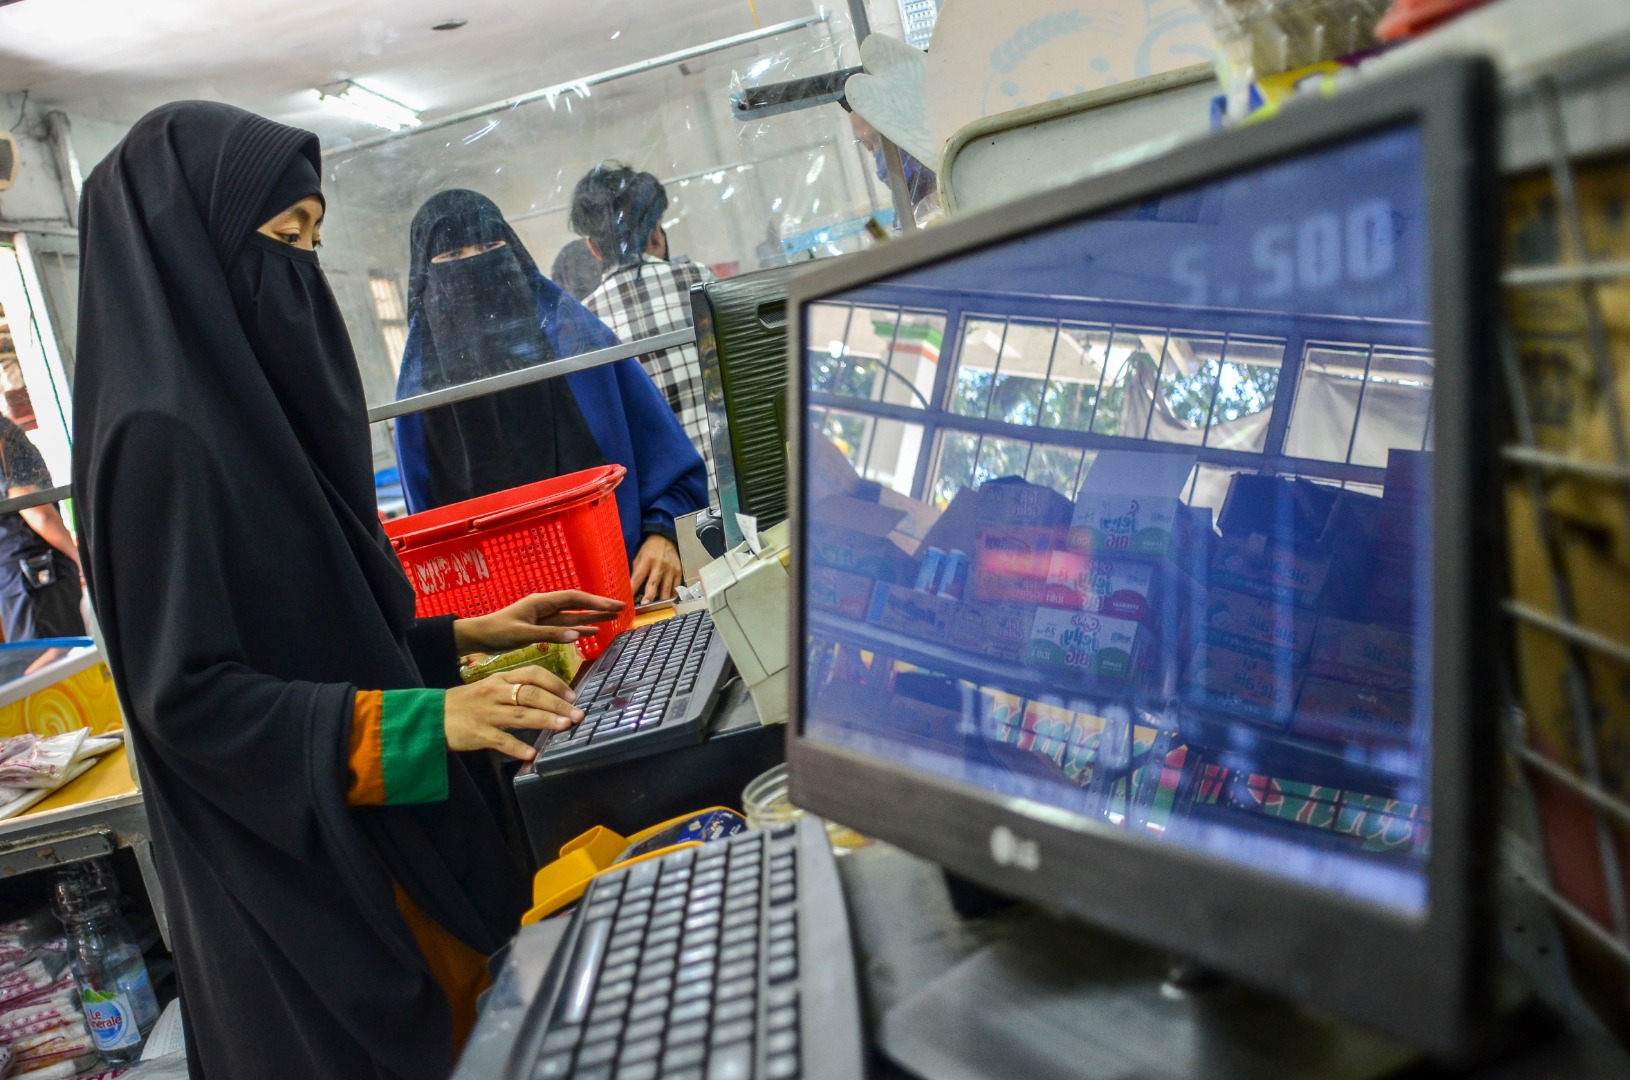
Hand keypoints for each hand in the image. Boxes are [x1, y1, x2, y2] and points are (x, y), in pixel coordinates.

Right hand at [444, 666, 584, 761]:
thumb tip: (550, 698)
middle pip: (531, 694)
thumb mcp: (491, 689)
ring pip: (520, 715)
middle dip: (557, 704)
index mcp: (501, 680)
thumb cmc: (467, 703)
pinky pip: (501, 740)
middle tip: (577, 714)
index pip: (532, 674)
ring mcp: (486, 713)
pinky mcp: (477, 733)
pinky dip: (518, 747)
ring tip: (564, 726)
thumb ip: (516, 691)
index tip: (572, 695)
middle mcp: (496, 693)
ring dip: (545, 720)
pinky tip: (532, 753)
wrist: (432, 717)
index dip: (555, 683)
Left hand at [453, 591, 625, 654]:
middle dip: (599, 605)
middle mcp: (545, 607)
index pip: (574, 598)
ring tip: (613, 617)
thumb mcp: (523, 634)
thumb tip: (576, 634)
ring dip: (592, 616)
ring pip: (574, 615)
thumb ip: (550, 634)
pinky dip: (579, 628)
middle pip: (578, 604)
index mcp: (541, 602)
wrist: (478, 637)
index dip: (594, 601)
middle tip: (621, 607)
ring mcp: (544, 617)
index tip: (612, 605)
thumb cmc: (497, 632)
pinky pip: (565, 626)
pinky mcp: (541, 628)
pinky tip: (592, 631)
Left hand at [629, 534, 681, 604]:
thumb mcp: (638, 557)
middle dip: (649, 596)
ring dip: (661, 600)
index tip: (628, 599)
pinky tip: (668, 602)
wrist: (664, 538)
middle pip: (653, 584)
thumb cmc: (648, 549)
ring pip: (666, 589)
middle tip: (645, 606)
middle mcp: (659, 565)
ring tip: (657, 609)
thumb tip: (628, 587)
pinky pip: (676, 587)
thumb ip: (635, 571)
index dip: (633, 589)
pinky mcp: (678, 572)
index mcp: (646, 560)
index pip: (637, 578)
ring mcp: (670, 569)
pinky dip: (672, 595)